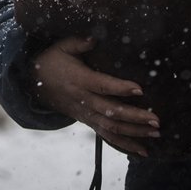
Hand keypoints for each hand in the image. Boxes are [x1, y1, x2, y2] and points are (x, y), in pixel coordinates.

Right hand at [30, 35, 160, 156]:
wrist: (33, 84)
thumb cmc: (52, 61)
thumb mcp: (61, 47)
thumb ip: (78, 42)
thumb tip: (94, 38)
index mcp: (79, 81)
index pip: (102, 86)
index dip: (120, 88)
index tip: (140, 89)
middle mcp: (83, 101)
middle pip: (111, 112)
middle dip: (135, 117)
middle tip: (156, 119)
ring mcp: (85, 114)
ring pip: (111, 128)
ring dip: (134, 133)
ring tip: (156, 133)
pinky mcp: (87, 121)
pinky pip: (106, 136)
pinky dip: (124, 145)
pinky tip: (141, 150)